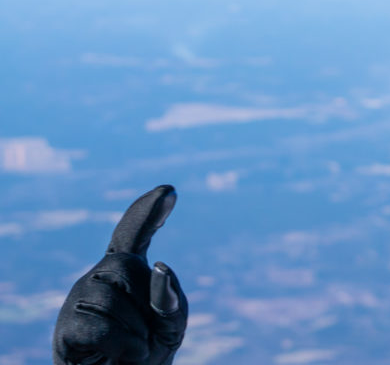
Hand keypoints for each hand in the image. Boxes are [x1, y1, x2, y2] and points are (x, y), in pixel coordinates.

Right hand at [53, 185, 187, 364]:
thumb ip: (173, 301)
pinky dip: (123, 347)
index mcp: (127, 272)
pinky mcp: (66, 324)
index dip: (148, 212)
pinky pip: (102, 328)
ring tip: (130, 349)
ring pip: (116, 301)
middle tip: (144, 335)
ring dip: (136, 334)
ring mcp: (79, 297)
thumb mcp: (171, 328)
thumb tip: (162, 269)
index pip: (134, 234)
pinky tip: (118, 356)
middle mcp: (99, 276)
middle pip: (131, 270)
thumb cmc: (145, 354)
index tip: (169, 191)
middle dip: (148, 306)